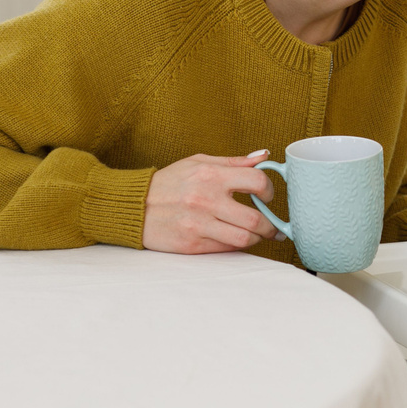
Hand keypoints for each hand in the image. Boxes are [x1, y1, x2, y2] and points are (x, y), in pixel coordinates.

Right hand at [142, 151, 279, 253]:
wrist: (133, 206)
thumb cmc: (169, 182)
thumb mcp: (199, 163)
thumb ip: (233, 162)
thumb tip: (264, 158)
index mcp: (211, 175)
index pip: (257, 183)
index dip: (270, 192)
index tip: (267, 197)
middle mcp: (206, 200)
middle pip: (255, 219)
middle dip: (270, 226)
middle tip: (273, 226)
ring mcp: (198, 224)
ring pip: (244, 239)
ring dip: (256, 239)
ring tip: (257, 235)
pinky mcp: (191, 244)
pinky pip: (225, 249)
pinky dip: (236, 245)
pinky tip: (235, 239)